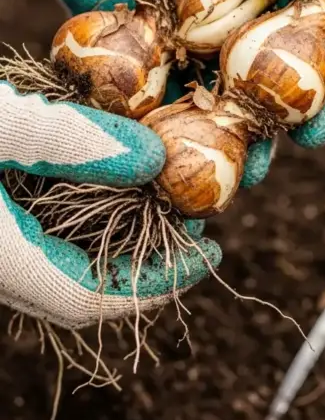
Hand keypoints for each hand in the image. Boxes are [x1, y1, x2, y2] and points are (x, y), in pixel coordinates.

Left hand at [0, 0, 324, 191]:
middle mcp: (246, 26)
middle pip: (291, 77)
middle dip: (312, 109)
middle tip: (317, 131)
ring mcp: (203, 56)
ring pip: (239, 110)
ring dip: (254, 144)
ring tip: (255, 166)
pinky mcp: (157, 75)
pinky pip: (179, 117)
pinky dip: (190, 146)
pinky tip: (196, 167)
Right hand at [0, 82, 220, 327]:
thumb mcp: (0, 121)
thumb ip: (72, 141)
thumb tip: (156, 160)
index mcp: (2, 258)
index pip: (87, 298)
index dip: (156, 282)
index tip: (209, 252)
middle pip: (79, 284)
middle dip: (143, 255)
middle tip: (192, 218)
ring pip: (59, 258)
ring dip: (113, 231)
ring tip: (160, 192)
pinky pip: (39, 231)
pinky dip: (81, 208)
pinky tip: (106, 170)